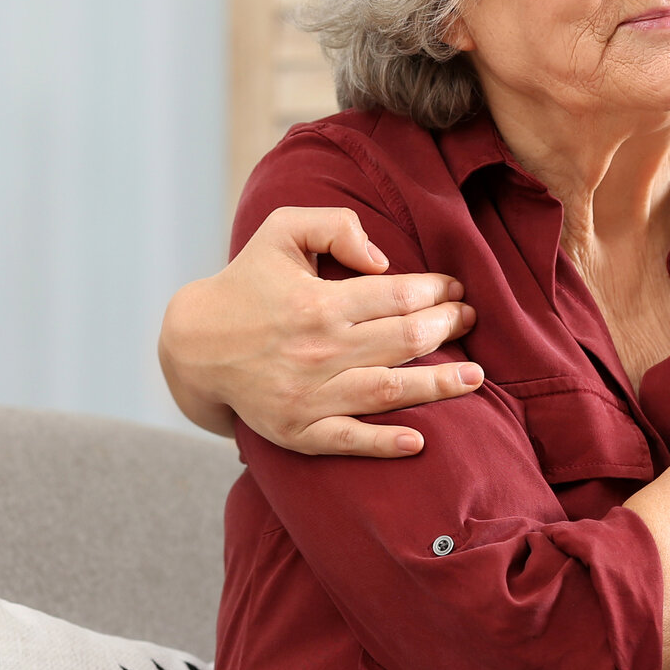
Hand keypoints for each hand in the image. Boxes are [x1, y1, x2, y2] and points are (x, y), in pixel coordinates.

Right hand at [156, 207, 481, 455]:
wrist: (193, 345)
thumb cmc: (247, 281)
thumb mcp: (281, 230)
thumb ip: (334, 226)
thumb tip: (383, 258)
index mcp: (319, 301)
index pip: (399, 296)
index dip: (437, 292)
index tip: (455, 290)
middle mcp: (318, 349)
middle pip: (405, 341)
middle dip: (448, 329)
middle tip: (471, 321)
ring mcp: (309, 395)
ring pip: (389, 390)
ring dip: (439, 385)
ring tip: (476, 378)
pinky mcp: (298, 430)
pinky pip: (349, 439)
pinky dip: (385, 443)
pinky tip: (419, 441)